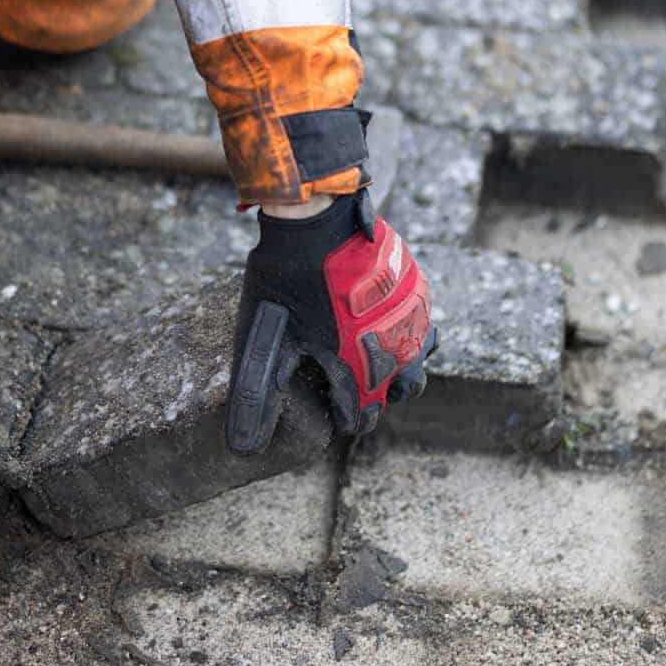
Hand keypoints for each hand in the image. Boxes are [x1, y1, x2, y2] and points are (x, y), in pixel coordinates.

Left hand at [225, 188, 436, 453]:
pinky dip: (409, 328)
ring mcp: (411, 315)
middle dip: (380, 394)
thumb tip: (242, 448)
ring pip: (421, 357)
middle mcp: (395, 348)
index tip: (330, 408)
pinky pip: (424, 320)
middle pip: (402, 391)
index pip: (362, 417)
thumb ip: (258, 396)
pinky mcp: (417, 287)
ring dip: (402, 363)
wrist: (315, 217)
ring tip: (377, 353)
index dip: (344, 418)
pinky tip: (384, 318)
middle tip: (354, 380)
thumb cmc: (286, 280)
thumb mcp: (266, 340)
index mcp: (359, 368)